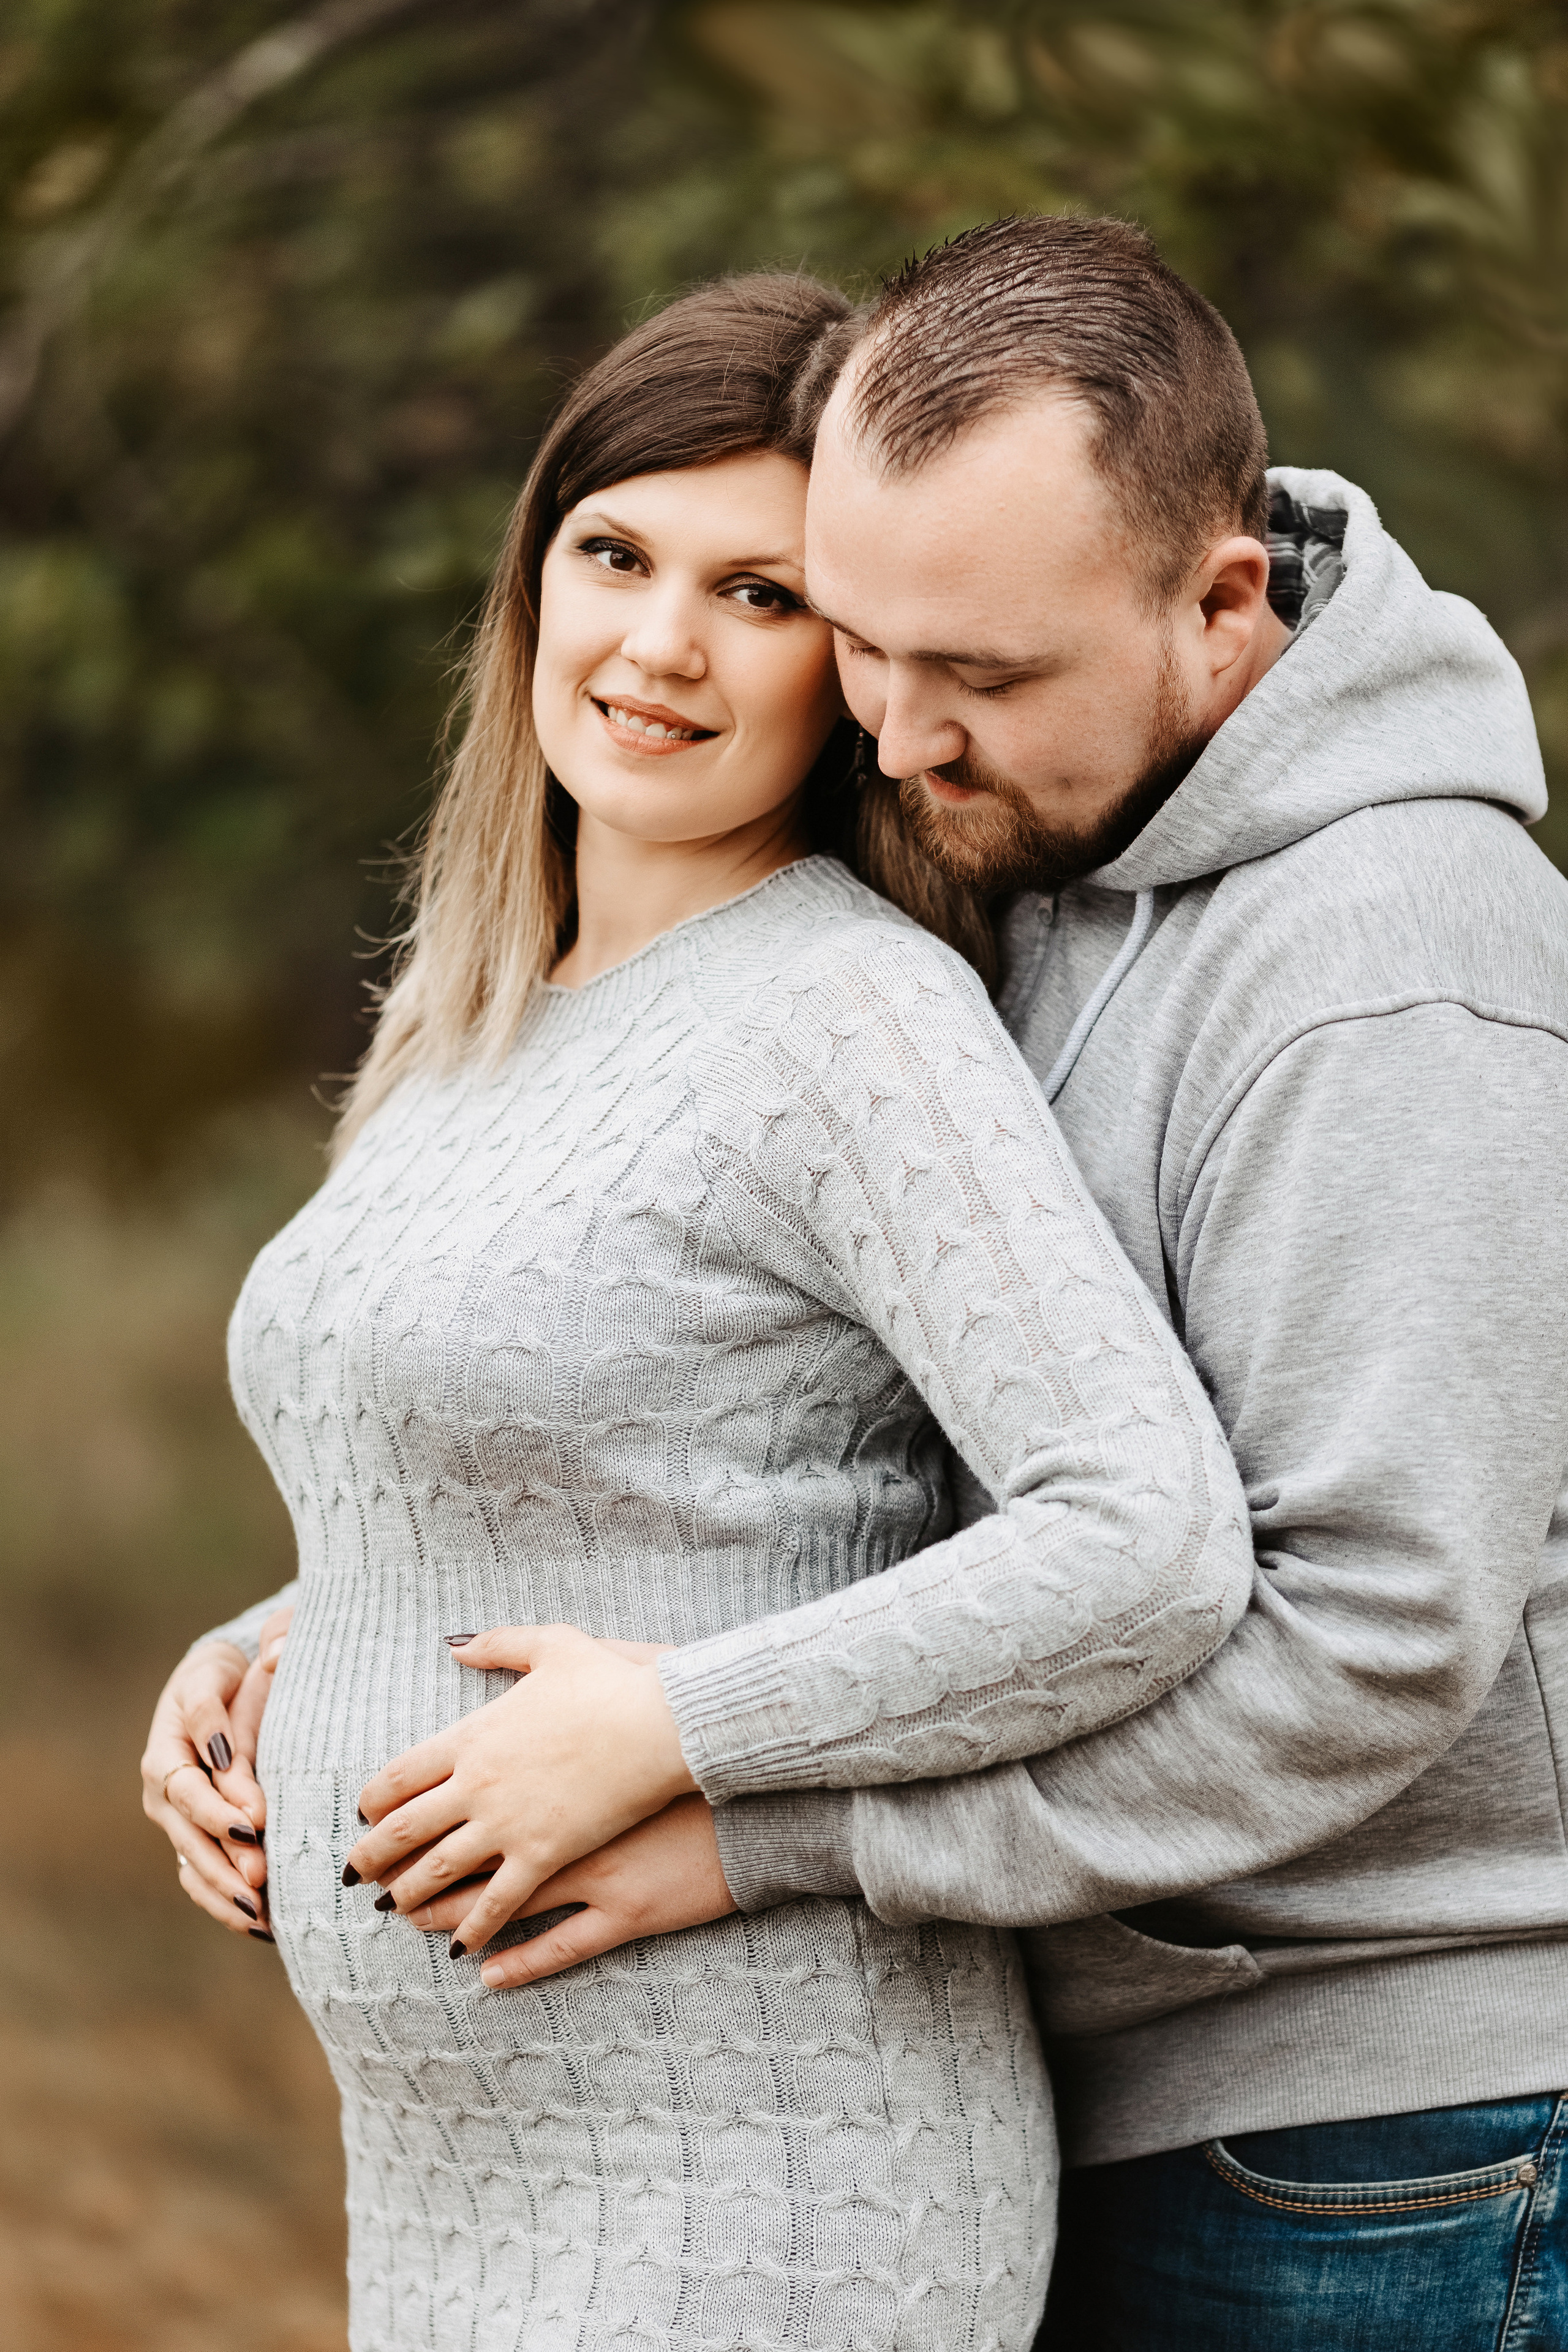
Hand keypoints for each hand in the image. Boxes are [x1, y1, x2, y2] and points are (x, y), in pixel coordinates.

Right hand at [140, 1606, 292, 1940]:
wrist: (209, 1689)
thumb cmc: (222, 1679)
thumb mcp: (223, 1676)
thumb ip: (239, 1686)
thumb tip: (270, 1665)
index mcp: (167, 1746)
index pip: (188, 1783)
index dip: (219, 1803)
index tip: (256, 1818)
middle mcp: (163, 1788)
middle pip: (189, 1831)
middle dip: (223, 1856)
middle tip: (259, 1878)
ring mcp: (174, 1819)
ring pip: (192, 1860)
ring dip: (223, 1889)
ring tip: (258, 1914)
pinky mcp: (189, 1838)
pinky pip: (199, 1877)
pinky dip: (222, 1903)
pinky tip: (257, 1926)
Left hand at [345, 1624, 698, 1955]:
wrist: (659, 1722)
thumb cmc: (611, 1683)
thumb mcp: (553, 1644)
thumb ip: (498, 1642)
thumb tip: (455, 1644)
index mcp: (474, 1736)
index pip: (401, 1774)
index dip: (375, 1798)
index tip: (365, 1813)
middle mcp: (478, 1784)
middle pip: (406, 1827)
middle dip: (375, 1854)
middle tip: (354, 1874)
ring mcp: (507, 1824)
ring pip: (440, 1869)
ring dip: (410, 1893)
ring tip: (394, 1910)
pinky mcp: (544, 1856)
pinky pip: (498, 1902)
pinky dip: (475, 1928)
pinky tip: (461, 1949)